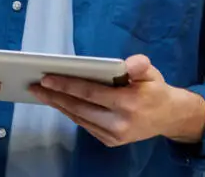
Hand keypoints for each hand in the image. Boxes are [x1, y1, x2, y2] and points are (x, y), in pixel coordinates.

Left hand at [30, 55, 204, 147]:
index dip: (66, 85)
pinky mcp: (110, 141)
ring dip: (58, 105)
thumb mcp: (152, 72)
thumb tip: (129, 63)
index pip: (90, 92)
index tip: (47, 78)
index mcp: (128, 104)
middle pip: (79, 108)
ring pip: (79, 118)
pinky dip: (70, 113)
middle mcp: (119, 123)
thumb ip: (140, 66)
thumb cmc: (155, 90)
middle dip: (54, 96)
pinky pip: (85, 125)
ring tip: (41, 93)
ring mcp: (114, 136)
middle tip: (34, 85)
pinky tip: (59, 102)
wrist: (169, 117)